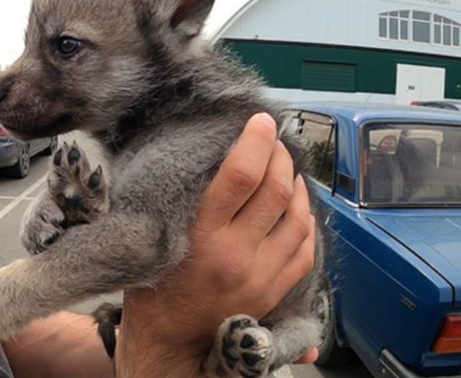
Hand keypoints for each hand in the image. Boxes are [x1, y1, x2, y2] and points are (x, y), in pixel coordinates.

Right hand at [116, 113, 316, 376]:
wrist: (169, 341)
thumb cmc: (154, 284)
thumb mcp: (157, 236)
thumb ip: (186, 201)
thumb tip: (214, 156)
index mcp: (202, 237)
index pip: (241, 175)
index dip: (255, 140)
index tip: (260, 121)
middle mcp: (237, 254)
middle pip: (277, 190)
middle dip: (281, 156)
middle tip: (275, 140)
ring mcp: (262, 275)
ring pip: (299, 217)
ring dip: (298, 184)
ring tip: (287, 168)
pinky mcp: (274, 291)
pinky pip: (305, 247)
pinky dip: (306, 220)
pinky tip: (297, 205)